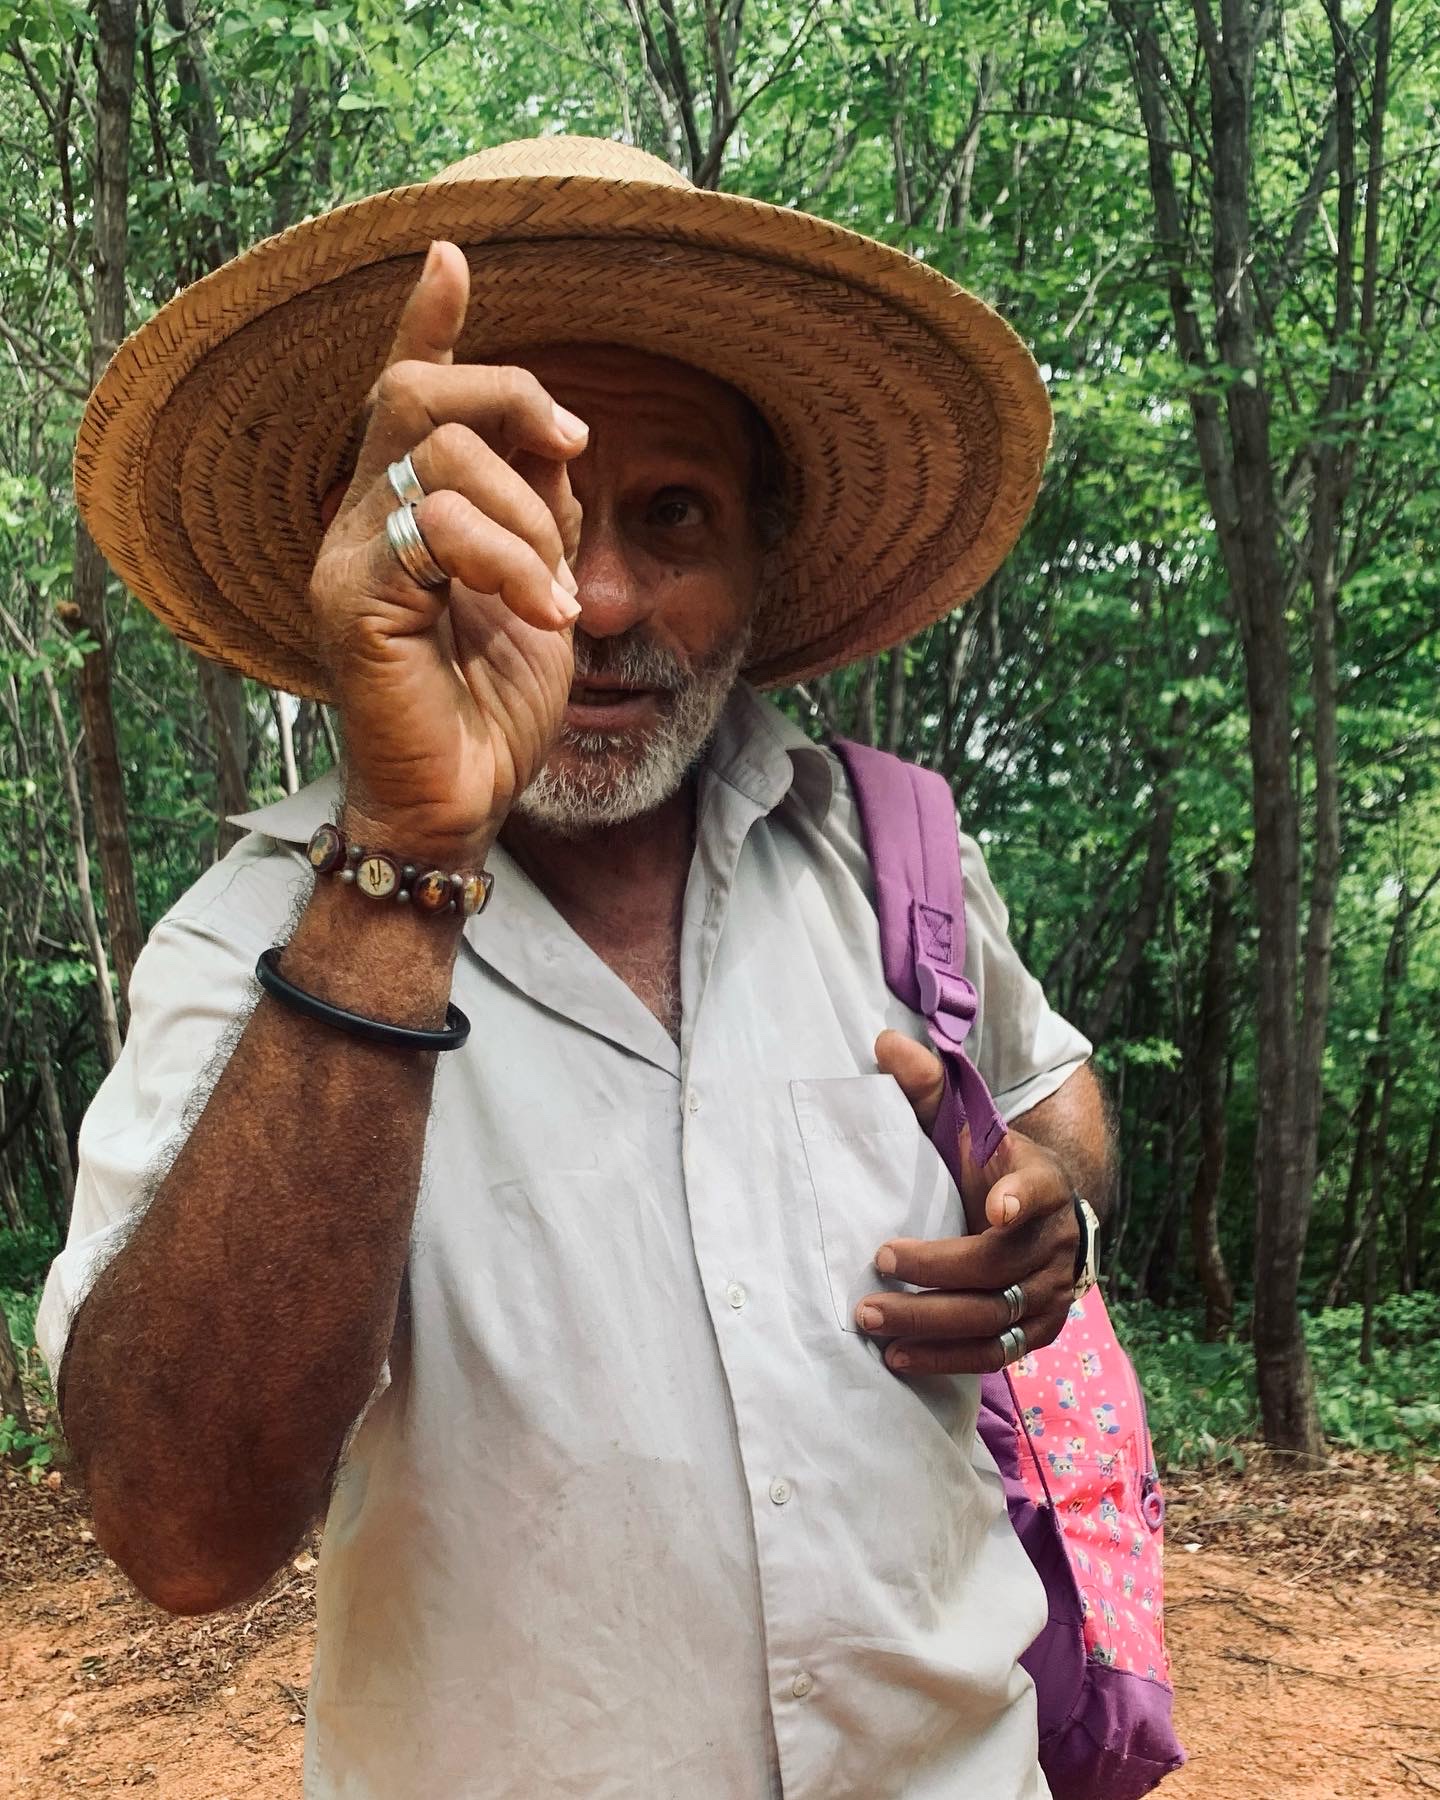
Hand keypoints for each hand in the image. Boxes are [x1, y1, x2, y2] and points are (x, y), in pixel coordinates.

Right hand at [308, 239, 588, 866]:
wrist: (463, 800)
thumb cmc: (495, 703)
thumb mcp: (537, 585)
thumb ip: (537, 508)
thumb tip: (553, 436)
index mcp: (402, 510)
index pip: (405, 395)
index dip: (429, 323)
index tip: (453, 253)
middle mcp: (361, 521)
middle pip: (417, 395)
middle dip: (510, 399)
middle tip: (572, 446)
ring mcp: (349, 560)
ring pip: (437, 457)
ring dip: (526, 518)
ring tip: (554, 599)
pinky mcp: (355, 603)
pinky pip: (436, 531)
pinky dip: (508, 563)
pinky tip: (540, 616)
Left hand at [853, 1030, 1080, 1375]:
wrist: (1041, 1216)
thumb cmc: (989, 1166)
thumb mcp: (966, 1126)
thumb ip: (928, 1088)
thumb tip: (883, 1043)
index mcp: (1040, 1183)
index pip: (1037, 1188)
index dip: (1018, 1196)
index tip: (994, 1205)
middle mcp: (1055, 1242)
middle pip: (997, 1267)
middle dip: (934, 1273)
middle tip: (876, 1267)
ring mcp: (1052, 1293)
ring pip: (993, 1317)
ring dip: (930, 1324)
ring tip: (872, 1320)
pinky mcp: (1039, 1331)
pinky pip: (997, 1353)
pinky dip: (949, 1358)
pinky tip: (900, 1358)